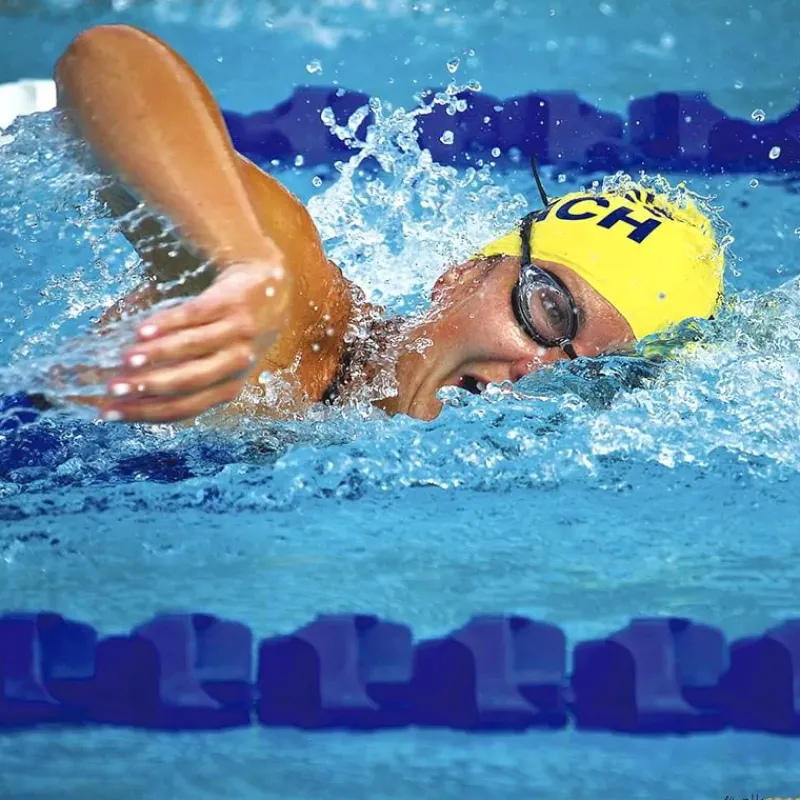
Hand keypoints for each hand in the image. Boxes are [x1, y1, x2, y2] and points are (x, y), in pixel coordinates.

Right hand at [100, 260, 288, 422]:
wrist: (269, 284)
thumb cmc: (231, 330)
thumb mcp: (215, 358)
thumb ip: (175, 371)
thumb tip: (117, 384)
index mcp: (228, 386)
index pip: (185, 407)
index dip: (147, 412)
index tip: (109, 412)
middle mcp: (237, 363)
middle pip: (190, 381)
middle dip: (149, 387)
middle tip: (113, 387)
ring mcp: (237, 332)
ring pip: (194, 348)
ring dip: (157, 354)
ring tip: (126, 358)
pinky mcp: (232, 303)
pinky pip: (196, 315)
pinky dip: (169, 323)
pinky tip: (143, 329)